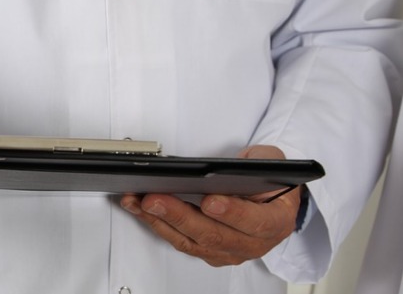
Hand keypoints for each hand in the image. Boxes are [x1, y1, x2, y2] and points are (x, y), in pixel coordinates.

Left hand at [119, 145, 300, 265]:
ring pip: (191, 241)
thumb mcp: (272, 161)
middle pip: (213, 235)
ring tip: (137, 202)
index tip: (210, 201)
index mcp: (275, 222)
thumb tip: (225, 167)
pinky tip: (140, 209)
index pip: (255, 222)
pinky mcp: (208, 251)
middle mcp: (252, 243)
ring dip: (159, 221)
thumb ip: (257, 161)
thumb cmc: (271, 181)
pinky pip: (180, 242)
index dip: (232, 213)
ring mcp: (228, 251)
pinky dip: (157, 225)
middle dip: (179, 216)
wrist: (272, 201)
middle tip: (154, 199)